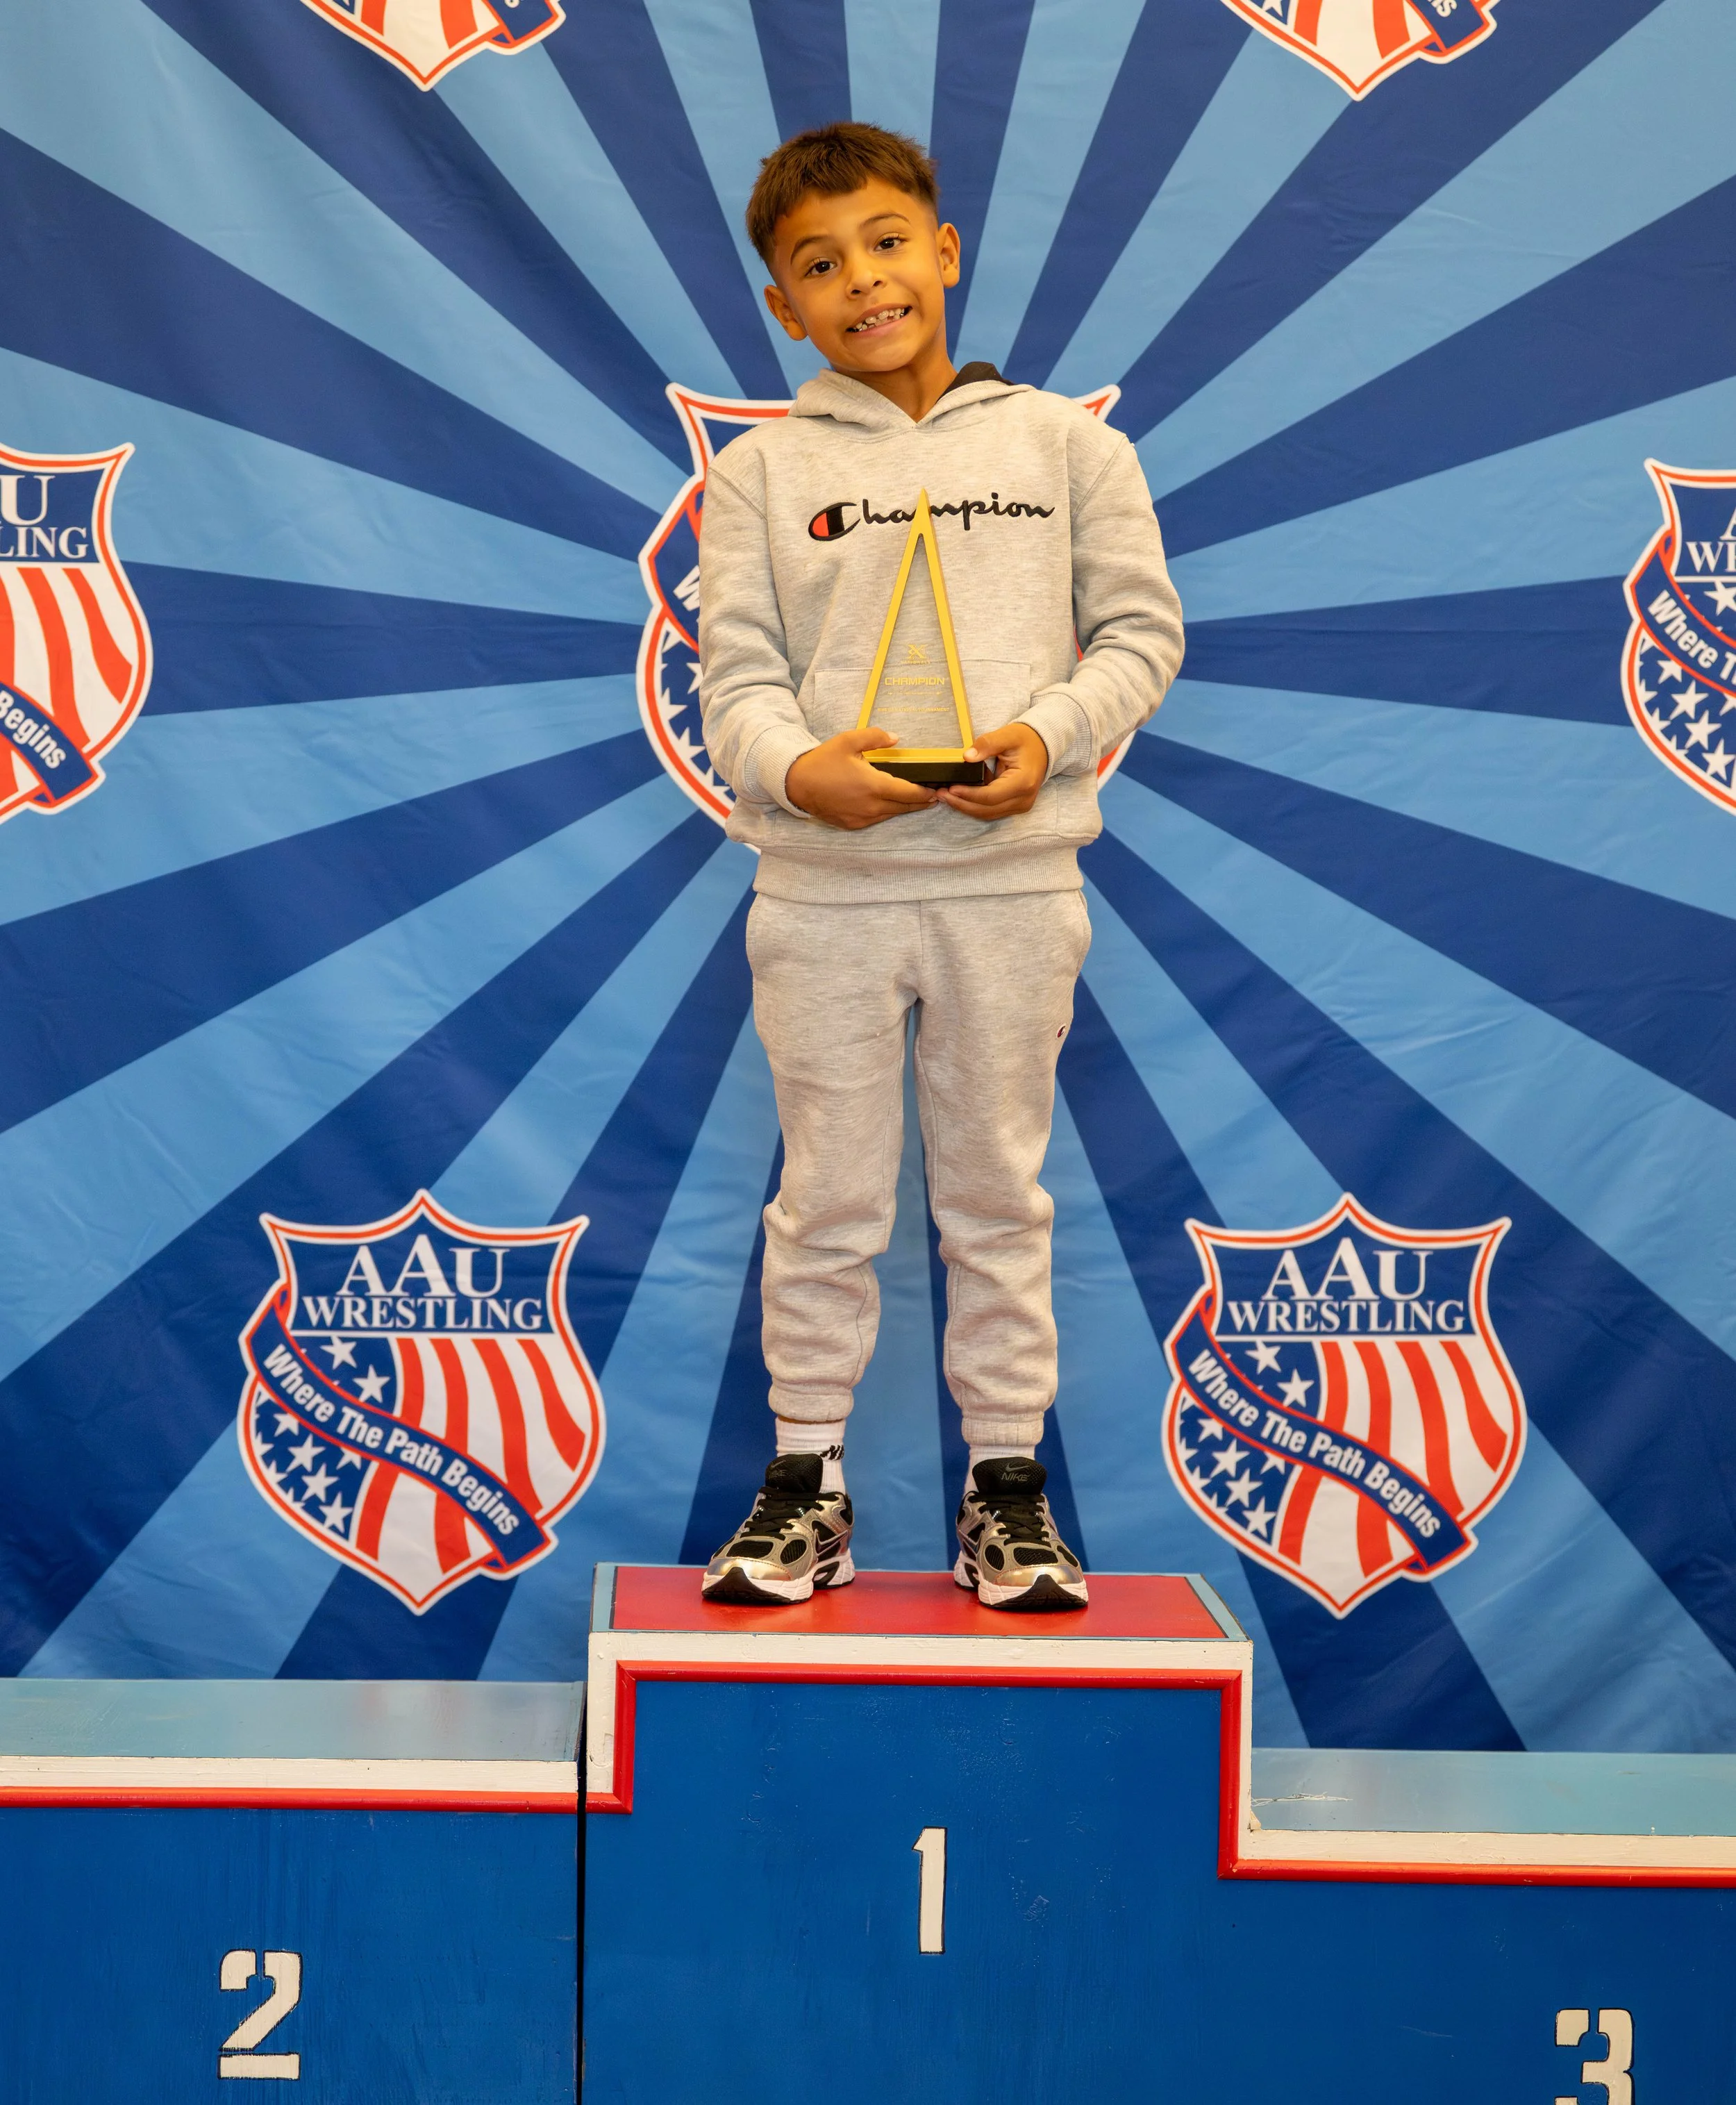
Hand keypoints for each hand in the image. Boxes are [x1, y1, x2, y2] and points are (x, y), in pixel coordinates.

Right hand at [784, 728, 937, 829]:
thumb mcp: (849, 741)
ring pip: (892, 814)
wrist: (796, 784)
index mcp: (874, 785)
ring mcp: (862, 818)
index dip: (925, 793)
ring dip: (905, 808)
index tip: (936, 790)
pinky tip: (891, 805)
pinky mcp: (853, 825)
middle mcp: (871, 806)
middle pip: (905, 806)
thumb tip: (896, 738)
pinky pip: (877, 819)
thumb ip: (875, 737)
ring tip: (918, 801)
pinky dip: (887, 812)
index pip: (909, 793)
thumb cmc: (823, 761)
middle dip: (921, 802)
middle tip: (935, 797)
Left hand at [939, 721, 1048, 819]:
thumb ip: (987, 744)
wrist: (1042, 746)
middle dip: (962, 804)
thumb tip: (967, 756)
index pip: (990, 796)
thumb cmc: (1026, 740)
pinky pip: (991, 810)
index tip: (950, 788)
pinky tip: (959, 796)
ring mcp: (1020, 805)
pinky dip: (974, 805)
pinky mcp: (1014, 805)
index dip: (968, 794)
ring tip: (946, 795)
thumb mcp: (1008, 735)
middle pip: (986, 810)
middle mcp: (1023, 799)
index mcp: (1023, 782)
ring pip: (987, 813)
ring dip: (965, 806)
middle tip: (941, 794)